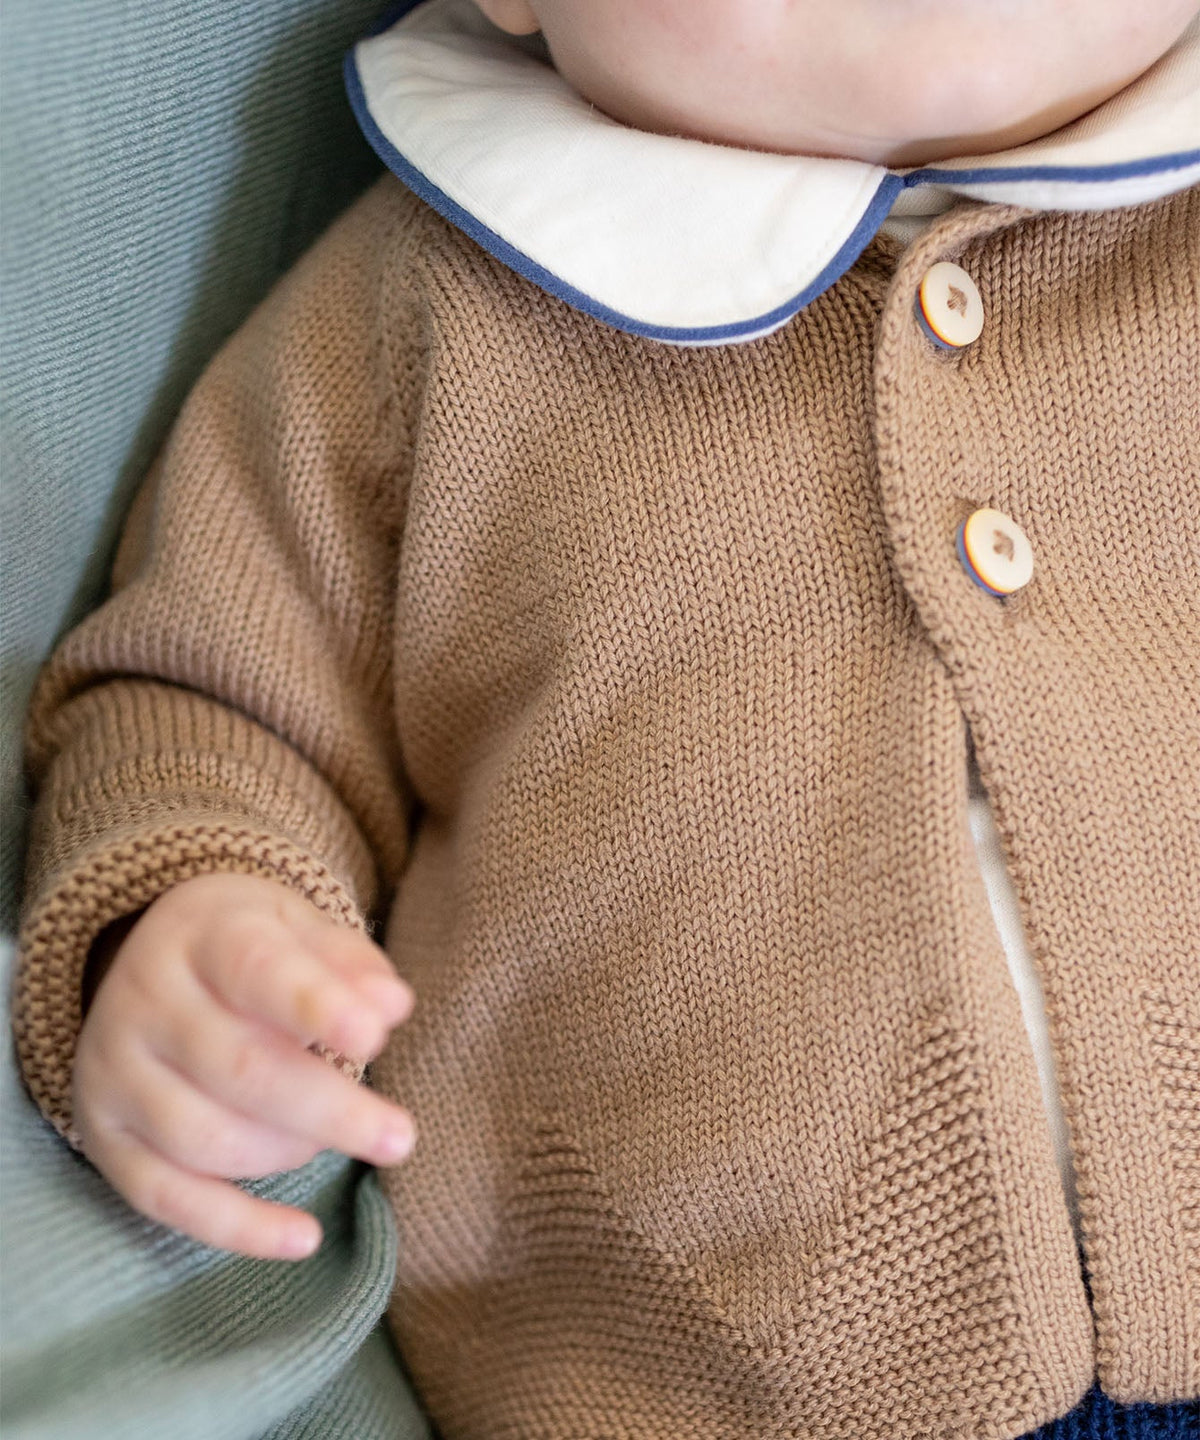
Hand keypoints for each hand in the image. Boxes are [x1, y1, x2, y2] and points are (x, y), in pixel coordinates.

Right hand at [72, 872, 415, 1260]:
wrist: (153, 958)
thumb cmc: (255, 946)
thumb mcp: (302, 929)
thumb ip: (350, 965)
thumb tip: (392, 1006)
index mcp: (203, 935)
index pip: (256, 970)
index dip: (315, 1006)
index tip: (374, 1039)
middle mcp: (145, 1000)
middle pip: (237, 1067)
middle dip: (328, 1110)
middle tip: (400, 1137)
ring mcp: (115, 1072)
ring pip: (203, 1138)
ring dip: (290, 1153)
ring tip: (344, 1138)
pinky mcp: (105, 1137)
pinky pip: (165, 1198)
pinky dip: (237, 1227)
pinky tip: (304, 1238)